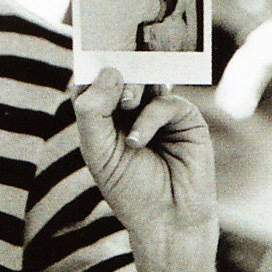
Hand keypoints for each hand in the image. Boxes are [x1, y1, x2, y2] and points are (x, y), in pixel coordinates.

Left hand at [74, 68, 217, 271]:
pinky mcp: (185, 117)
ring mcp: (159, 112)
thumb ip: (93, 112)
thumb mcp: (98, 152)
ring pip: (144, 81)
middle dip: (115, 75)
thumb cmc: (130, 190)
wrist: (168, 220)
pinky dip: (150, 116)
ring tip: (126, 104)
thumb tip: (110, 71)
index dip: (90, 68)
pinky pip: (165, 101)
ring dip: (132, 88)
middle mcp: (132, 111)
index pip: (94, 83)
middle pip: (120, 76)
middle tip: (113, 83)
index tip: (86, 52)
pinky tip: (139, 141)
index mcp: (106, 117)